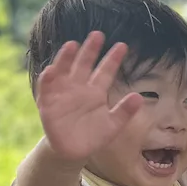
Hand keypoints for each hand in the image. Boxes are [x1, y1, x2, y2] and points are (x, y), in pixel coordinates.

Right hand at [35, 31, 142, 162]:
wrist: (74, 151)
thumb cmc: (94, 136)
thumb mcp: (113, 125)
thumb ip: (125, 111)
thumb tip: (139, 97)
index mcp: (96, 91)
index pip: (106, 71)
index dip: (113, 59)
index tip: (123, 45)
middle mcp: (80, 87)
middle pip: (85, 64)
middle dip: (90, 50)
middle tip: (98, 34)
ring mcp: (63, 93)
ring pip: (64, 71)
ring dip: (66, 58)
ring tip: (72, 45)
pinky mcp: (48, 102)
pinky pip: (47, 88)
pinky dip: (48, 79)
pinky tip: (51, 70)